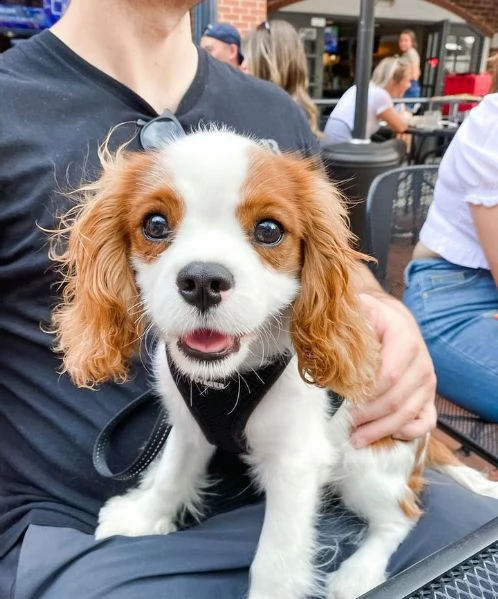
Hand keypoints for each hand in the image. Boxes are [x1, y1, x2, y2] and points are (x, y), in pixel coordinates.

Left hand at [349, 293, 436, 447]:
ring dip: (382, 430)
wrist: (392, 316)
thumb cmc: (370, 315)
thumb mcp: (359, 309)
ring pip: (409, 414)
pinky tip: (388, 436)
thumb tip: (326, 348)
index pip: (388, 376)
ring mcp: (428, 381)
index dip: (366, 395)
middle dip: (368, 417)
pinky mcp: (429, 394)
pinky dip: (409, 433)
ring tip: (356, 439)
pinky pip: (427, 421)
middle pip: (396, 400)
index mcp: (405, 339)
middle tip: (344, 426)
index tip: (343, 404)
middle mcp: (422, 362)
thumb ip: (346, 324)